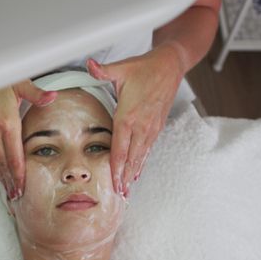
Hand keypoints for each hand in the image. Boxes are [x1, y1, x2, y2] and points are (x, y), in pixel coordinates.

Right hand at [0, 80, 56, 199]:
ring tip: (6, 187)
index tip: (22, 187)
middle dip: (10, 181)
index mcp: (7, 122)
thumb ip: (37, 94)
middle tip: (15, 194)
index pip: (15, 157)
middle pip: (2, 163)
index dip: (19, 175)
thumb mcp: (20, 83)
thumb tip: (52, 98)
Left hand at [87, 42, 186, 196]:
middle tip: (119, 194)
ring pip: (141, 155)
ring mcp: (151, 127)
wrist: (171, 66)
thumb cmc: (145, 67)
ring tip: (127, 189)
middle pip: (131, 156)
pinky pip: (148, 148)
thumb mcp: (122, 68)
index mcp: (129, 114)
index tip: (112, 181)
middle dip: (124, 177)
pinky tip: (138, 171)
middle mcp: (142, 125)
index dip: (116, 166)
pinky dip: (142, 162)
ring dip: (133, 173)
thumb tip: (89, 65)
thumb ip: (103, 70)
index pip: (120, 146)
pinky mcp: (157, 125)